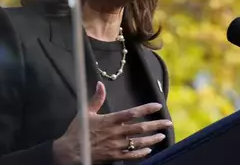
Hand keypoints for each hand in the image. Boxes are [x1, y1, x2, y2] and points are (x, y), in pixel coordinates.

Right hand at [52, 82, 172, 164]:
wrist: (71, 151)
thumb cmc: (77, 131)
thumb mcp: (85, 112)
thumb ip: (96, 99)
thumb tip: (100, 84)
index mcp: (109, 120)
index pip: (131, 113)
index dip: (146, 109)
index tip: (157, 106)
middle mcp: (115, 133)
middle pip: (140, 128)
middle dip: (156, 125)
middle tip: (168, 123)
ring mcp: (116, 146)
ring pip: (139, 142)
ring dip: (152, 139)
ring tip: (162, 135)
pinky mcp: (115, 156)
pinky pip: (132, 155)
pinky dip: (142, 153)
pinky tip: (149, 150)